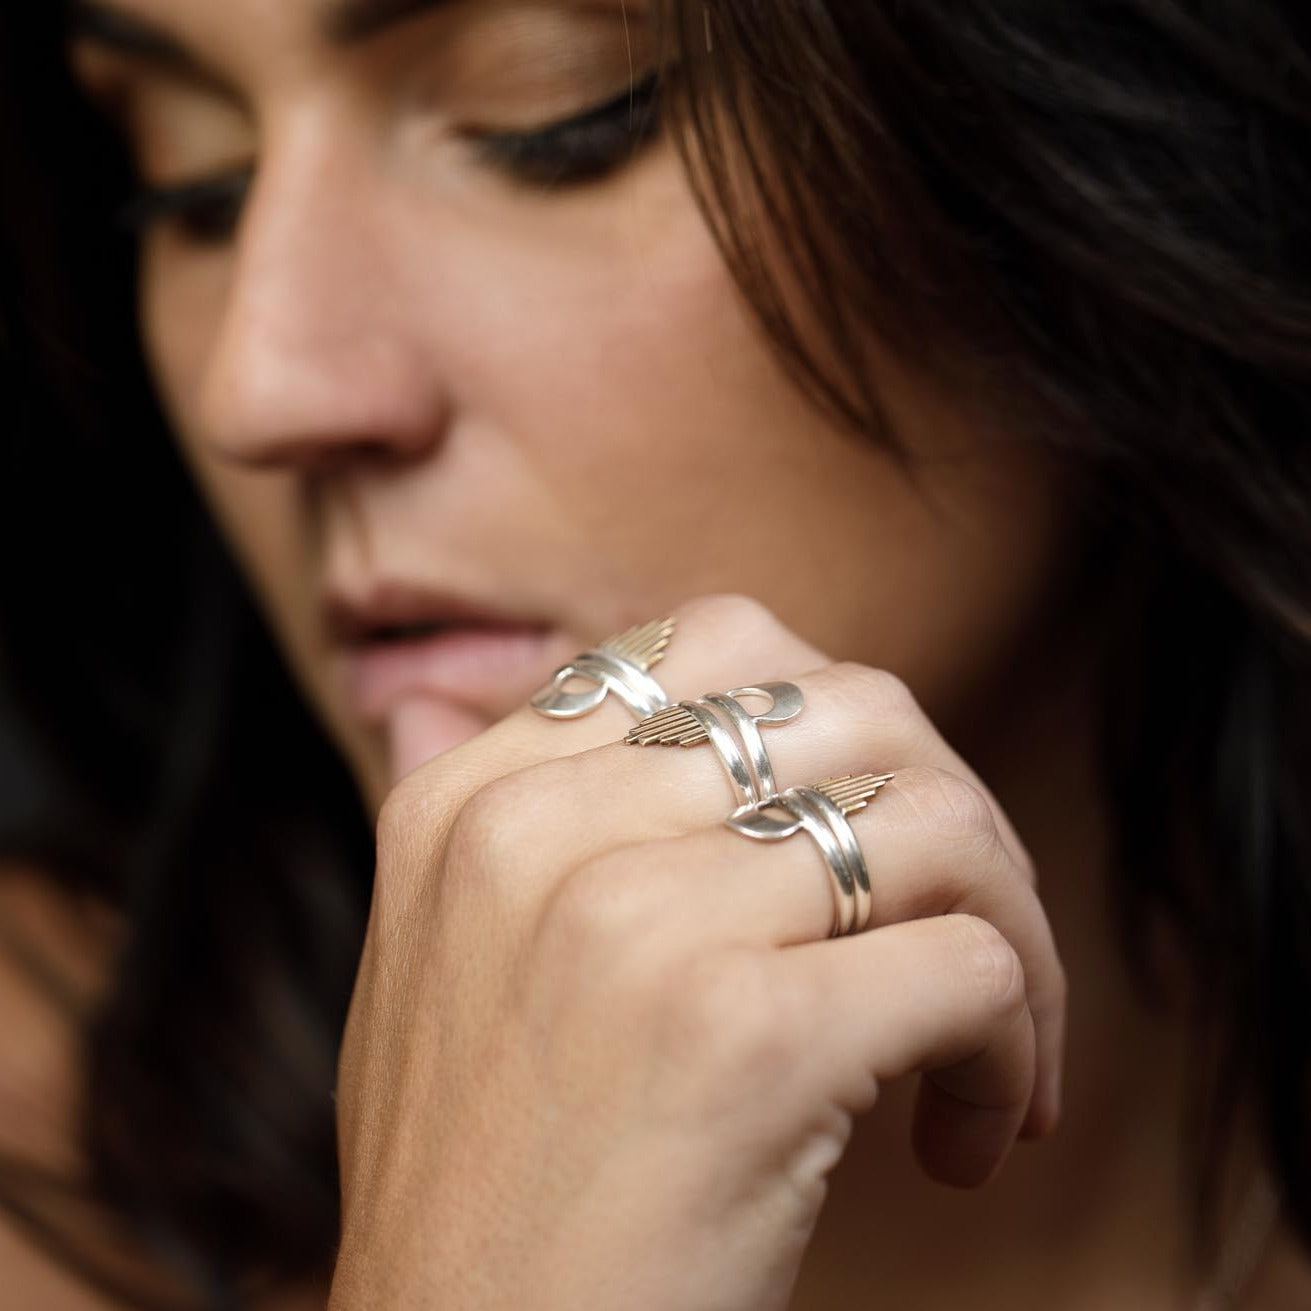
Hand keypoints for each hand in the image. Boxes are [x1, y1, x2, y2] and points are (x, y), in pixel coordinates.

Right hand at [328, 596, 1064, 1310]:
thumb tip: (420, 691)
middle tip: (953, 926)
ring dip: (1009, 928)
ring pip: (939, 824)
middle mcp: (541, 835)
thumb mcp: (425, 965)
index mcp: (471, 802)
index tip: (857, 836)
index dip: (831, 727)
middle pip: (855, 711)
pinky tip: (964, 1134)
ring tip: (985, 1042)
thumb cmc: (478, 1183)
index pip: (717, 645)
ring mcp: (640, 927)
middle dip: (948, 810)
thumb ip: (454, 814)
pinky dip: (1016, 1044)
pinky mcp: (747, 1041)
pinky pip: (976, 965)